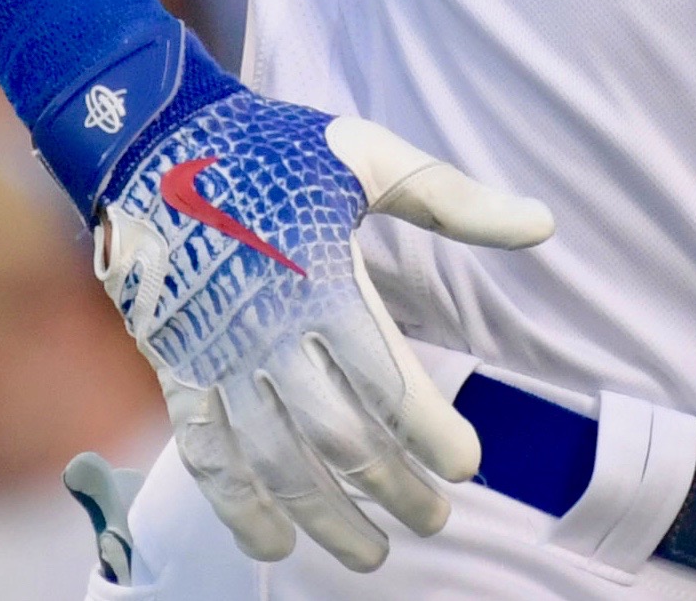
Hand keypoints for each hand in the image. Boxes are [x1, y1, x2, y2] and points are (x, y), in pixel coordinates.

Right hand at [93, 92, 551, 569]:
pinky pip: (207, 456)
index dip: (434, 437)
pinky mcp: (176, 372)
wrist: (151, 142)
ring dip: (327, 518)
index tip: (467, 463)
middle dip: (395, 490)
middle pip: (341, 440)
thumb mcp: (366, 157)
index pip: (390, 387)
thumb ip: (454, 200)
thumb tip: (543, 225)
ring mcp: (217, 360)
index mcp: (323, 282)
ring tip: (371, 553)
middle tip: (435, 519)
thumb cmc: (268, 149)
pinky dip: (238, 508)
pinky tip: (273, 543)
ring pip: (277, 463)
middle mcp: (269, 333)